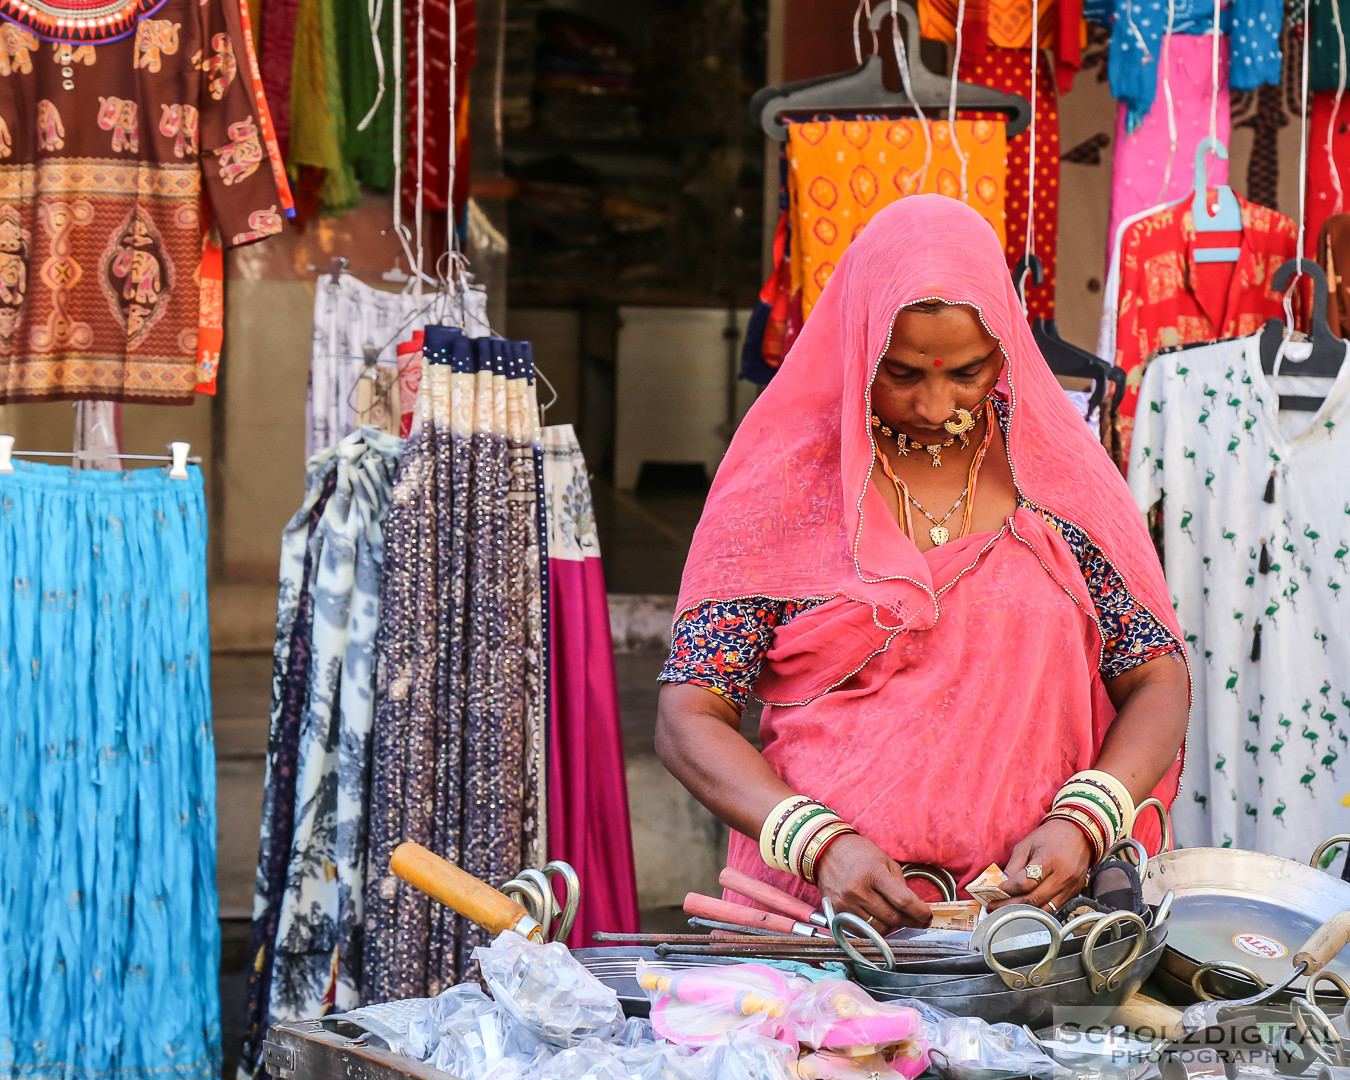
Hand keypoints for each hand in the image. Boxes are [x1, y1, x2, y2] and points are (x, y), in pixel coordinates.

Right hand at [813, 833, 932, 931]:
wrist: (826, 851)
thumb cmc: (859, 853)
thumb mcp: (885, 861)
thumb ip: (900, 884)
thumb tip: (915, 906)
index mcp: (874, 873)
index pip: (902, 900)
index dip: (919, 912)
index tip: (927, 915)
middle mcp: (858, 890)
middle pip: (892, 918)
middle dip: (911, 922)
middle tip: (919, 920)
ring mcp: (846, 903)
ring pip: (877, 929)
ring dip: (891, 926)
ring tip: (896, 917)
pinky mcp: (836, 912)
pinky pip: (861, 930)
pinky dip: (873, 929)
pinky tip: (878, 919)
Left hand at [989, 818, 1092, 913]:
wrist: (1079, 834)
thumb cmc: (1050, 836)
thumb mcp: (1027, 844)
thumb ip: (1013, 866)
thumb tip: (999, 885)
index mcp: (1050, 860)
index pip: (1025, 882)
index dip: (1007, 889)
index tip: (993, 891)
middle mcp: (1063, 877)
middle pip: (1033, 900)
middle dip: (1010, 905)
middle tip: (994, 907)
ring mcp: (1070, 888)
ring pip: (1043, 910)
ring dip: (1023, 912)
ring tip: (1007, 911)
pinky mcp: (1073, 894)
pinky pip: (1053, 909)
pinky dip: (1037, 911)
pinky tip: (1025, 908)